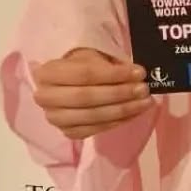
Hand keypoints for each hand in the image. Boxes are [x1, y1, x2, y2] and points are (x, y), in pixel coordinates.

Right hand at [31, 47, 150, 137]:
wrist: (65, 85)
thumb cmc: (80, 66)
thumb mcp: (90, 57)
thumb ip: (109, 65)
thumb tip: (136, 75)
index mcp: (47, 73)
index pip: (84, 74)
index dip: (113, 74)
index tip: (139, 72)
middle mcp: (45, 98)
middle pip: (86, 97)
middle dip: (119, 94)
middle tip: (143, 89)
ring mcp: (56, 119)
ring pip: (92, 116)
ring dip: (123, 110)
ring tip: (145, 102)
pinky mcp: (68, 133)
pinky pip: (96, 129)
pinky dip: (118, 122)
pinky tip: (134, 113)